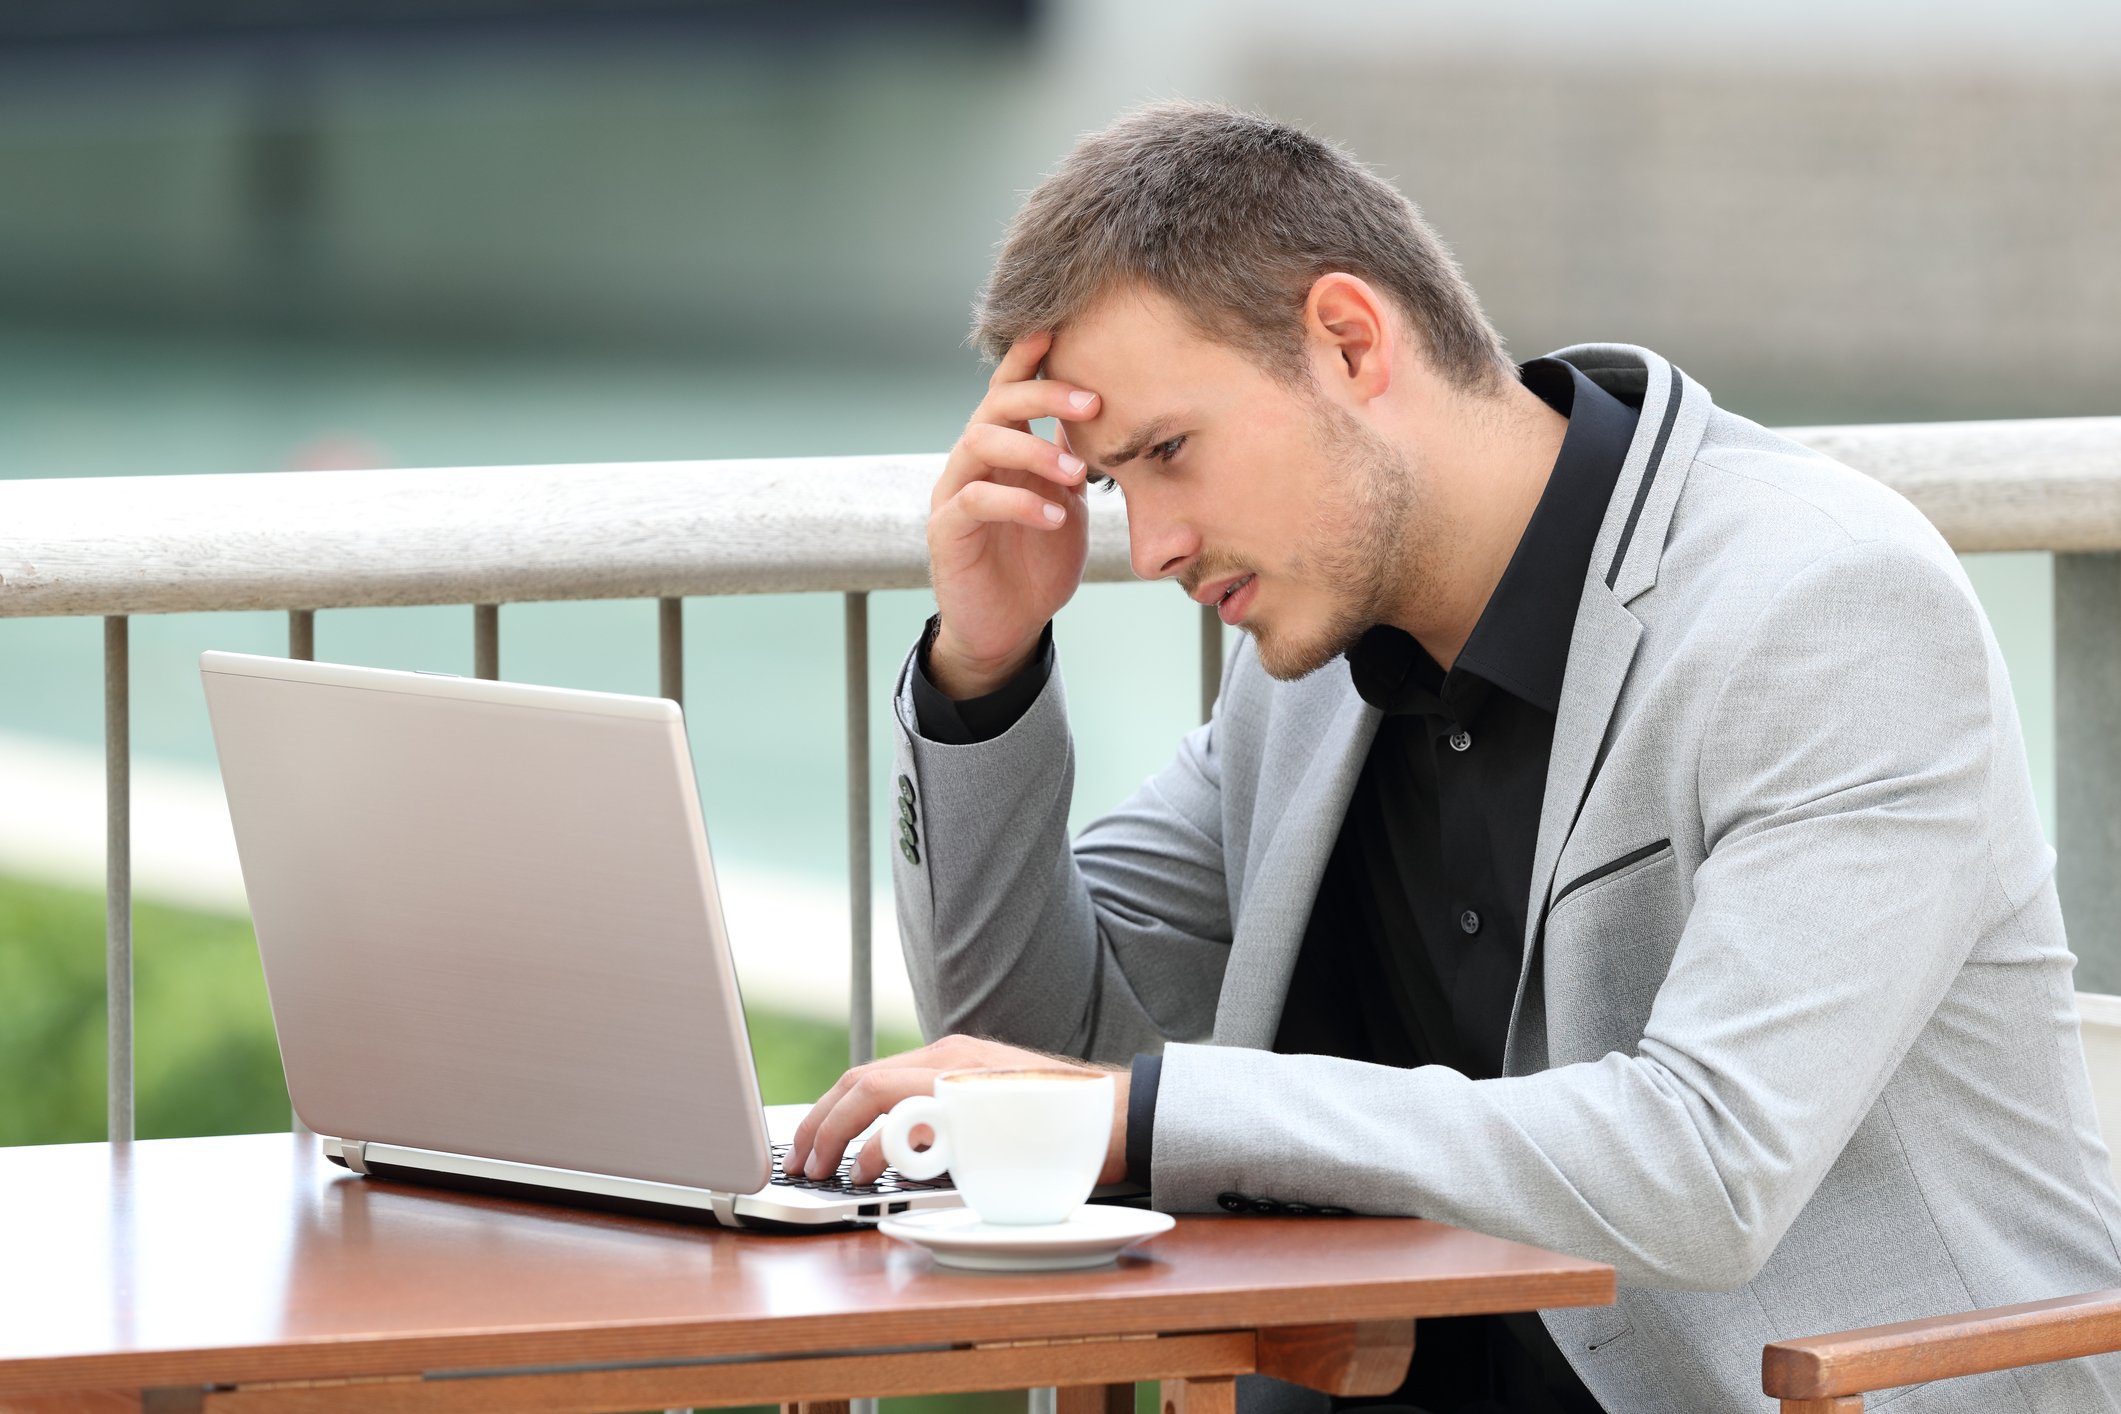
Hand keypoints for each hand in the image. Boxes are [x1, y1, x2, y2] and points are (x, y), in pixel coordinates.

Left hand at [782, 1034, 1129, 1186]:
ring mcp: (960, 1078)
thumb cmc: (1061, 1122)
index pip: (871, 1076)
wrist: (1120, 1116)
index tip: (812, 1145)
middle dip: (817, 1122)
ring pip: (872, 1089)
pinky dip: (875, 1144)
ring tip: (822, 1168)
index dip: (831, 1112)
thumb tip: (895, 1148)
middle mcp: (949, 1058)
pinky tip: (865, 1170)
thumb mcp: (991, 1108)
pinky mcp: (975, 1106)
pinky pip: (909, 1117)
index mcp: (950, 1056)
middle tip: (800, 1161)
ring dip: (833, 1130)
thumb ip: (947, 1117)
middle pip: (859, 1079)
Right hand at [927, 331, 1100, 698]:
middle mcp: (974, 460)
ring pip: (980, 442)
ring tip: (1078, 472)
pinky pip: (974, 500)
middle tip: (1094, 403)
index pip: (1011, 389)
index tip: (1063, 330)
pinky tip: (1054, 515)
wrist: (1008, 627)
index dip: (1030, 358)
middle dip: (1044, 395)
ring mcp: (955, 492)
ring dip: (1034, 449)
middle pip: (995, 404)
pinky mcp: (947, 530)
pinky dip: (1018, 502)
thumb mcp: (1068, 504)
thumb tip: (1118, 421)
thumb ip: (1076, 463)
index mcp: (1004, 448)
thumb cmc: (1038, 562)